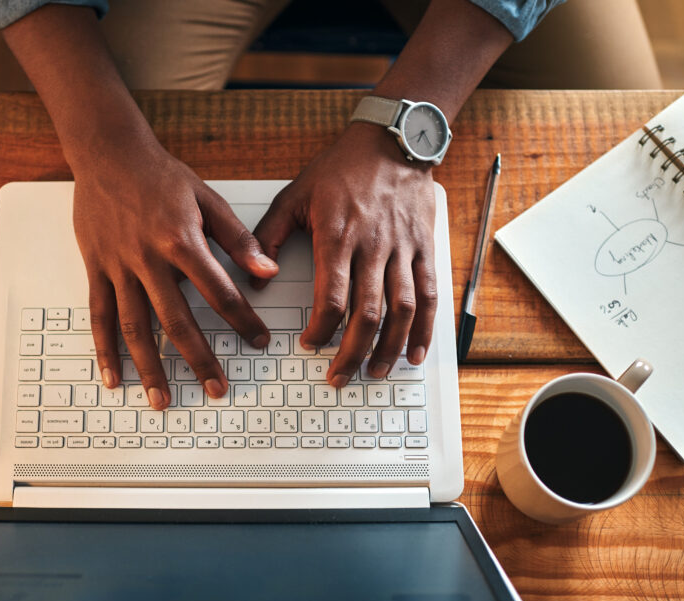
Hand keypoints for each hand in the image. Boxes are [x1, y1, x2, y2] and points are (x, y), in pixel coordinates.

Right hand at [72, 143, 277, 409]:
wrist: (108, 152)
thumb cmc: (160, 175)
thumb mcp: (207, 199)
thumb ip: (238, 238)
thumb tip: (268, 271)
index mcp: (181, 240)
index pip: (218, 290)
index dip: (242, 319)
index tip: (258, 342)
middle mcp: (147, 258)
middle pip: (176, 320)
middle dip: (198, 359)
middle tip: (217, 388)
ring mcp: (117, 267)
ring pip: (135, 327)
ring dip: (150, 367)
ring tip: (162, 400)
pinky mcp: (96, 269)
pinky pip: (99, 317)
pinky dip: (105, 351)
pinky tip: (114, 378)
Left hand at [252, 122, 437, 385]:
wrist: (392, 140)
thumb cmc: (341, 168)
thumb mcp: (294, 195)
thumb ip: (268, 236)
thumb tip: (254, 277)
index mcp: (337, 236)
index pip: (331, 297)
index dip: (321, 329)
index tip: (310, 344)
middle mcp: (373, 246)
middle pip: (367, 313)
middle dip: (352, 352)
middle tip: (338, 376)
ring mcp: (403, 249)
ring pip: (401, 310)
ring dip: (389, 348)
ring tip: (374, 372)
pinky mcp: (425, 248)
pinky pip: (429, 295)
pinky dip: (425, 328)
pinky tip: (415, 352)